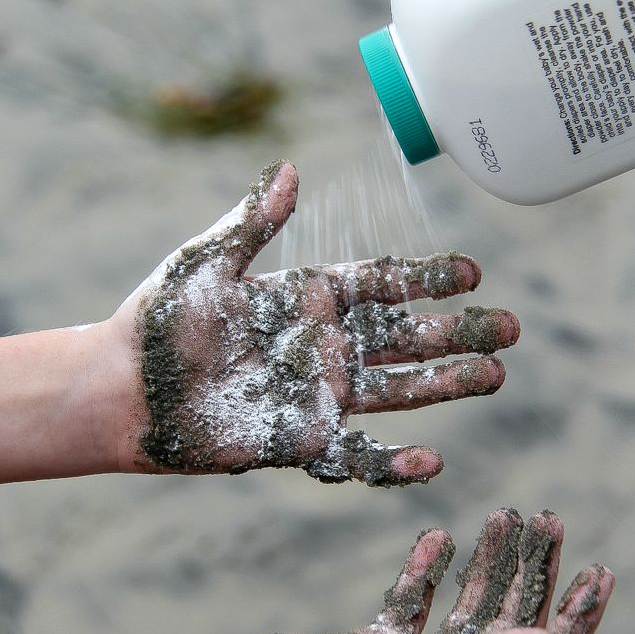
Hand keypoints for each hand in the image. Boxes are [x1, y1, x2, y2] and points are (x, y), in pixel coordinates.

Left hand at [112, 160, 519, 484]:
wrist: (123, 390)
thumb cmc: (160, 319)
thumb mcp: (208, 262)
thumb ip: (253, 222)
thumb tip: (289, 169)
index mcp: (309, 296)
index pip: (383, 284)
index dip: (428, 278)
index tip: (473, 272)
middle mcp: (325, 345)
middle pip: (408, 337)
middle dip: (460, 332)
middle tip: (511, 327)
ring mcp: (319, 394)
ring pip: (399, 390)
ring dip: (448, 384)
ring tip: (496, 375)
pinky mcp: (302, 441)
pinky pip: (358, 456)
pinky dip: (394, 464)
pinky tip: (433, 461)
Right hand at [221, 508, 613, 633]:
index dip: (578, 619)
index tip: (598, 569)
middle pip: (511, 627)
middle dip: (535, 573)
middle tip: (551, 520)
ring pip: (466, 610)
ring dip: (489, 564)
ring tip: (506, 514)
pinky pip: (417, 605)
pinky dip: (431, 571)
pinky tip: (438, 538)